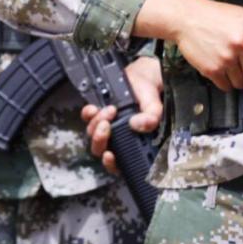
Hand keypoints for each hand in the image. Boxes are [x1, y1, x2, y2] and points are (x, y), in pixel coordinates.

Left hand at [80, 55, 162, 174]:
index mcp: (130, 144)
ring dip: (97, 123)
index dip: (111, 163)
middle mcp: (115, 138)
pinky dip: (89, 113)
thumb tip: (138, 124)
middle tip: (107, 126)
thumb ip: (152, 118)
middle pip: (99, 148)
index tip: (110, 155)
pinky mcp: (98, 112)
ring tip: (110, 110)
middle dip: (100, 139)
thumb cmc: (149, 99)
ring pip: (92, 133)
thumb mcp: (155, 108)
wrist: (143, 79)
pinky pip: (87, 116)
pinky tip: (94, 108)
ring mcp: (105, 125)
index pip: (117, 163)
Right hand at [134, 0, 242, 95]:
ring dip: (237, 78)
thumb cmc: (216, 17)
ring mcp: (227, 57)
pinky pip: (226, 86)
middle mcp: (242, 44)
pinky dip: (224, 81)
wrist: (187, 17)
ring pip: (242, 83)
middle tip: (242, 61)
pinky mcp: (212, 69)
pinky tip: (219, 66)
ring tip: (228, 60)